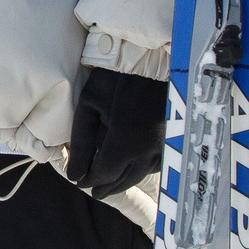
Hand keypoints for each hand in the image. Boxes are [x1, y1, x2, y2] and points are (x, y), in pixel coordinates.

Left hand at [65, 65, 166, 198]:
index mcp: (125, 143)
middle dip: (107, 187)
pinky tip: (134, 168)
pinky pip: (157, 163)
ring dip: (125, 181)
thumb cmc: (116, 75)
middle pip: (124, 180)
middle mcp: (148, 151)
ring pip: (142, 174)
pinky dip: (142, 169)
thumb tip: (72, 173)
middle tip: (95, 192)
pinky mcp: (175, 139)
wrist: (154, 56)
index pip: (104, 174)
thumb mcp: (90, 103)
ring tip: (111, 183)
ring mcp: (165, 146)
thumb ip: (80, 140)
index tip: (80, 182)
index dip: (90, 181)